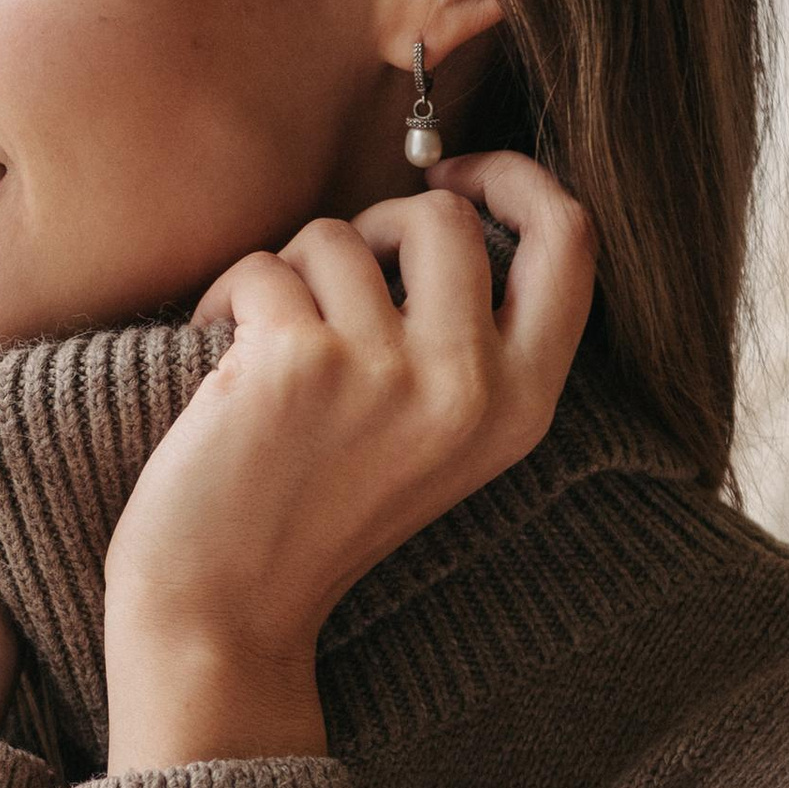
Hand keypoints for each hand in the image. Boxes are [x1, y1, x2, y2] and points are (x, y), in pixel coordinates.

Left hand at [102, 152, 595, 771]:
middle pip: (443, 216)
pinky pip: (262, 267)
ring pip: (338, 234)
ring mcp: (388, 372)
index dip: (514, 180)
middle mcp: (471, 387)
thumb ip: (468, 337)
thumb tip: (449, 197)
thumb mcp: (433, 438)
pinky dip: (225, 303)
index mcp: (521, 406)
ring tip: (266, 351)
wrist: (223, 614)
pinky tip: (219, 373)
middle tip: (325, 287)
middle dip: (371, 226)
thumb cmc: (312, 516)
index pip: (570, 242)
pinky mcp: (301, 361)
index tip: (451, 173)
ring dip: (288, 273)